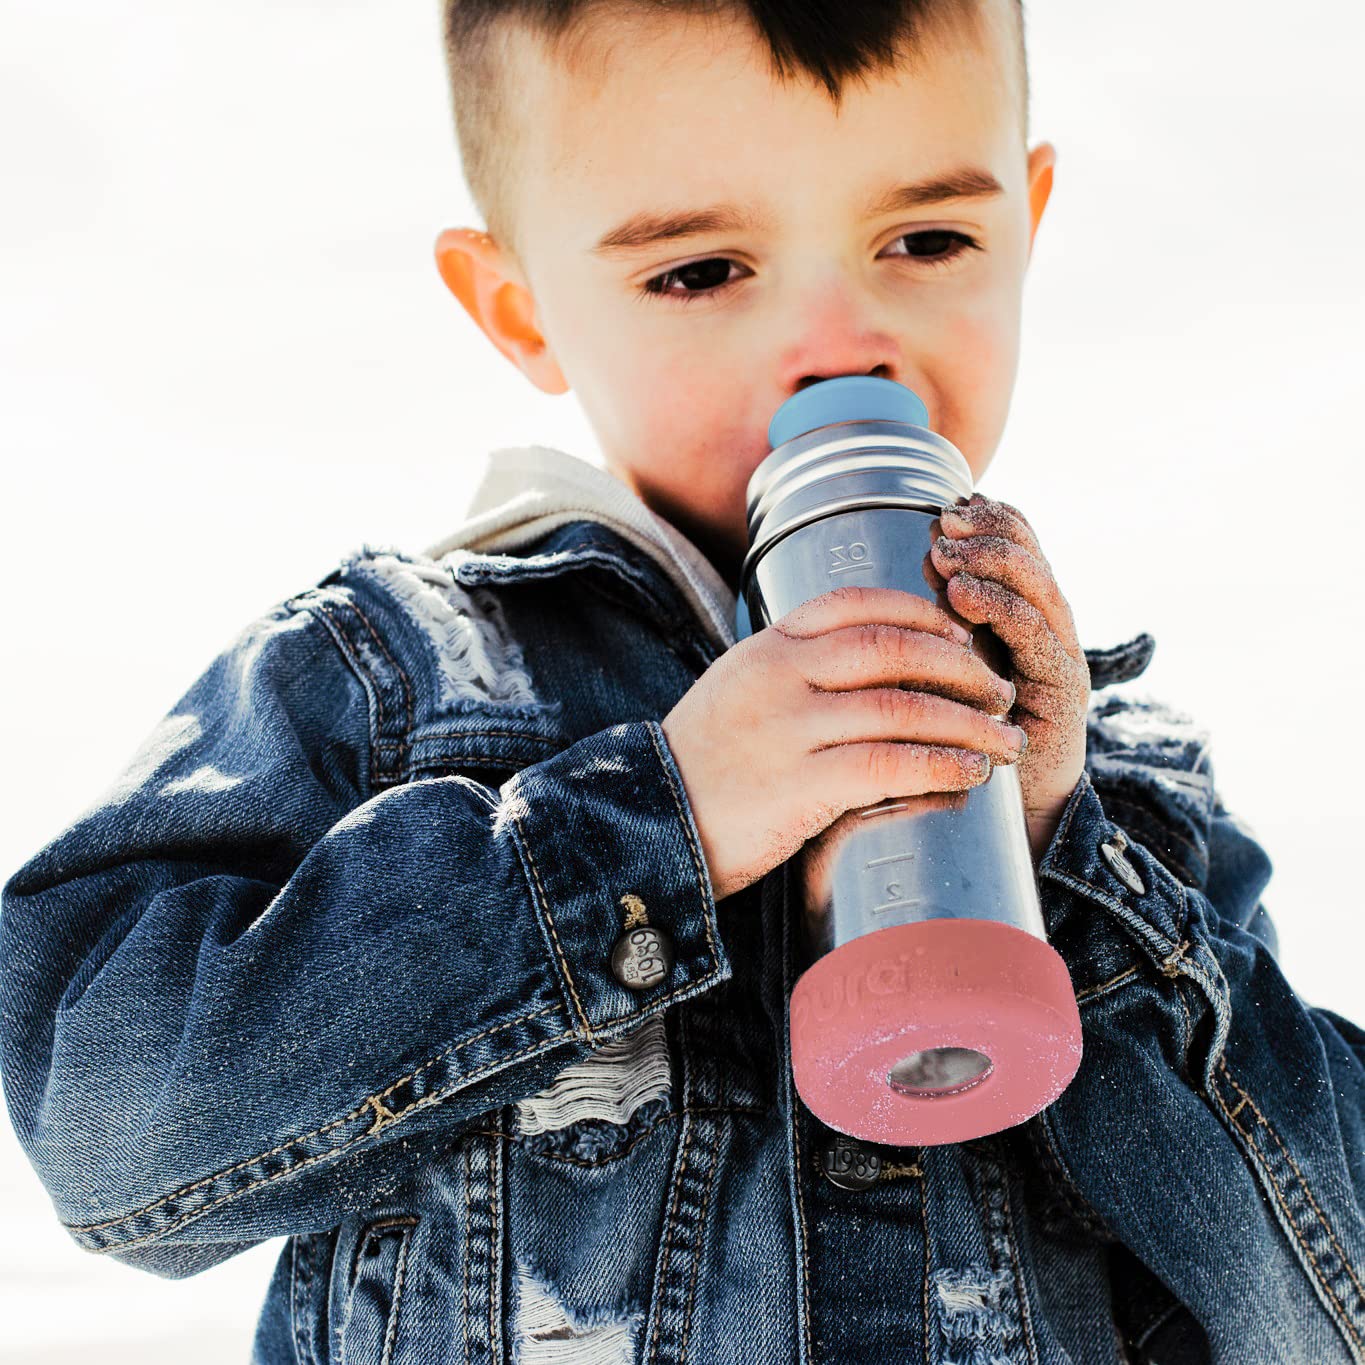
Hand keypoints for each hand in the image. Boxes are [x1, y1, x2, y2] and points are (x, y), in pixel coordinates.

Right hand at [661, 586, 1025, 901]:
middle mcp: (780, 675)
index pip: (855, 604)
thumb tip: (862, 670)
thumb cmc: (701, 764)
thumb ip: (791, 672)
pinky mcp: (798, 785)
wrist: (646, 822)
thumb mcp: (736, 691)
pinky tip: (968, 774)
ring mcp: (789, 728)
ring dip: (967, 722)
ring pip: (902, 706)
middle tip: (998, 690)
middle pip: (893, 648)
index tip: (960, 634)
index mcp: (766, 646)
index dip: (921, 614)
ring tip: (1004, 740)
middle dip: (961, 666)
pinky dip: (939, 764)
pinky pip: (888, 764)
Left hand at [929, 493, 1089, 863]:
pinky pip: (1037, 640)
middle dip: (990, 533)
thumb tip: (879, 582)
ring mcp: (1059, 660)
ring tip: (952, 552)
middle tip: (948, 518)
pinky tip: (967, 598)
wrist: (1007, 820)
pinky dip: (1002, 612)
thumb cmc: (957, 742)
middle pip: (1028, 561)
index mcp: (1016, 619)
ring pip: (1037, 592)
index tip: (948, 503)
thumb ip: (925, 632)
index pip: (1012, 551)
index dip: (986, 523)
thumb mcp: (936, 675)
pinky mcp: (1064, 694)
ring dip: (993, 563)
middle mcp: (1045, 631)